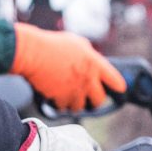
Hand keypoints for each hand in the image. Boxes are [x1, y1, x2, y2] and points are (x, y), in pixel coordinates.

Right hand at [10, 25, 127, 111]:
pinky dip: (60, 104)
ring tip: (68, 96)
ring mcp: (75, 90)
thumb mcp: (76, 43)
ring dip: (75, 103)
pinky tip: (56, 96)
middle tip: (89, 98)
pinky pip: (64, 108)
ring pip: (81, 106)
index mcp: (95, 64)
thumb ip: (88, 53)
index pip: (115, 80)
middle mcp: (88, 79)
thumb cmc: (52, 44)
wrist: (32, 53)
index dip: (118, 86)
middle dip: (95, 100)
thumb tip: (92, 59)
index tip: (119, 90)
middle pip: (100, 99)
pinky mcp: (62, 98)